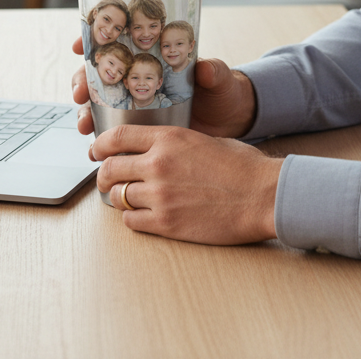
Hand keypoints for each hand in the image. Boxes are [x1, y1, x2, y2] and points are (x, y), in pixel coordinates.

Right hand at [70, 38, 257, 138]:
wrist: (231, 122)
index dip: (94, 41)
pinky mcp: (139, 130)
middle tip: (79, 93)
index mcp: (153, 59)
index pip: (117, 44)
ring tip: (84, 125)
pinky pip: (113, 133)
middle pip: (99, 75)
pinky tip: (93, 149)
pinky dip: (100, 140)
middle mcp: (138, 80)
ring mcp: (136, 105)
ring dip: (86, 113)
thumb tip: (204, 68)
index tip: (80, 45)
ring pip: (99, 105)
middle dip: (82, 82)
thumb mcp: (219, 79)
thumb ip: (213, 72)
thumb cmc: (223, 92)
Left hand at [93, 124, 280, 244]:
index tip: (97, 151)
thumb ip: (176, 143)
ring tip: (126, 199)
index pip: (118, 137)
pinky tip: (142, 216)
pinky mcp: (166, 222)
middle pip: (110, 169)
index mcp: (169, 139)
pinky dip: (132, 219)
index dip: (100, 145)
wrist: (263, 196)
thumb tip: (157, 150)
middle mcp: (158, 164)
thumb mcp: (207, 140)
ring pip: (118, 197)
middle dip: (103, 175)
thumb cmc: (243, 168)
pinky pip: (131, 221)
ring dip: (118, 198)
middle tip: (105, 180)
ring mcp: (160, 195)